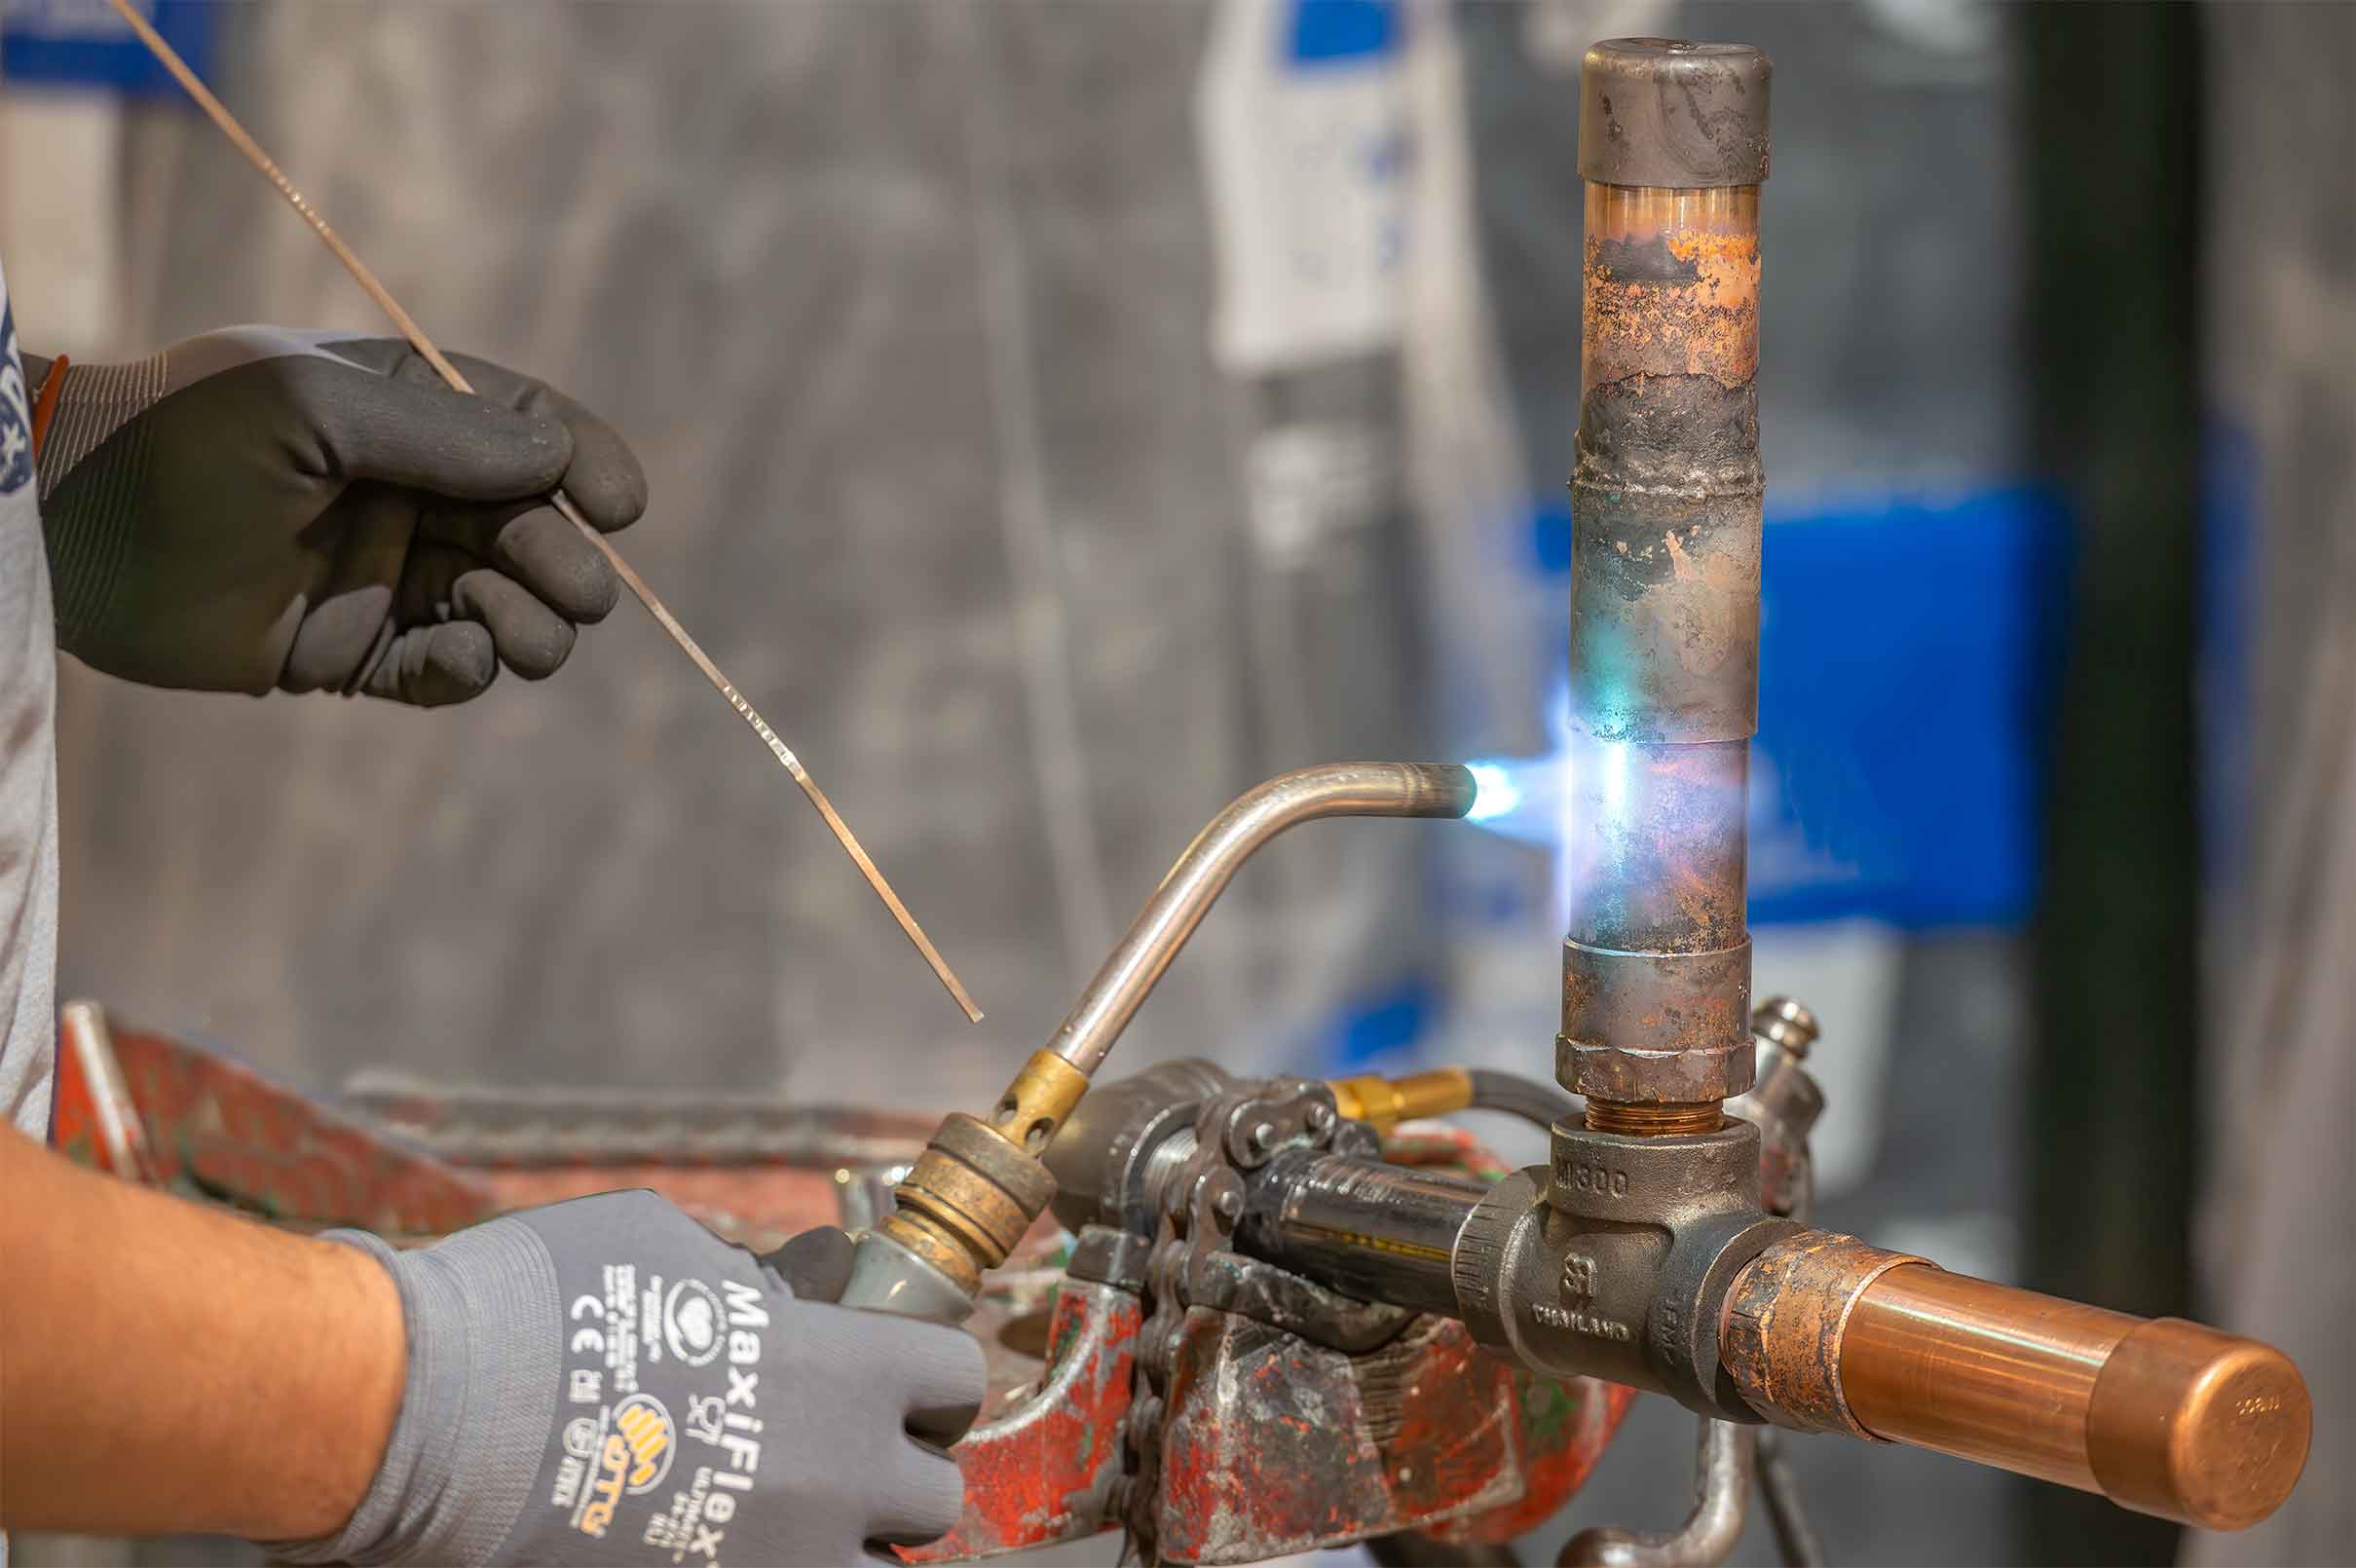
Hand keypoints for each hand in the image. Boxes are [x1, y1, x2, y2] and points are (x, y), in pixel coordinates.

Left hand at [33, 329, 645, 705]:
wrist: (79, 534)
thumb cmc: (190, 440)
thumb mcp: (318, 408)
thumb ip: (444, 435)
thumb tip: (556, 465)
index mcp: (406, 414)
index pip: (529, 432)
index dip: (587, 465)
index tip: (621, 507)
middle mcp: (410, 493)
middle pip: (535, 529)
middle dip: (565, 560)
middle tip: (570, 588)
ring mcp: (387, 576)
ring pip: (507, 609)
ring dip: (534, 626)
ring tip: (518, 637)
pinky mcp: (357, 655)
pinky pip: (447, 671)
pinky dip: (471, 671)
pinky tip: (462, 660)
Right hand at [275, 1192, 982, 1565]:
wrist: (440, 1414)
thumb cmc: (552, 1304)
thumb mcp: (673, 1251)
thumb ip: (752, 1284)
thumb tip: (784, 1294)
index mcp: (845, 1372)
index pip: (956, 1378)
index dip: (929, 1376)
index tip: (898, 1378)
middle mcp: (837, 1477)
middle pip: (934, 1499)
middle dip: (899, 1477)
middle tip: (845, 1460)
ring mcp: (780, 1559)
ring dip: (850, 1549)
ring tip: (797, 1522)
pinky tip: (730, 1546)